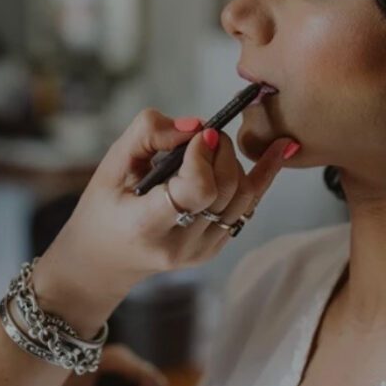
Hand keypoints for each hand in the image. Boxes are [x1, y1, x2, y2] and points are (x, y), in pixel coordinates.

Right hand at [33, 109, 295, 328]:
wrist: (102, 262)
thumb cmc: (102, 209)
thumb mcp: (109, 167)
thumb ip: (147, 135)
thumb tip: (196, 124)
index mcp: (146, 227)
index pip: (195, 191)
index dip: (203, 157)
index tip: (198, 135)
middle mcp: (180, 246)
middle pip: (225, 190)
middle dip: (222, 151)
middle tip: (204, 134)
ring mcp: (201, 252)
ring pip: (243, 197)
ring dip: (235, 161)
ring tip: (215, 144)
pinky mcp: (215, 248)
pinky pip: (248, 207)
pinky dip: (263, 175)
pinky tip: (283, 149)